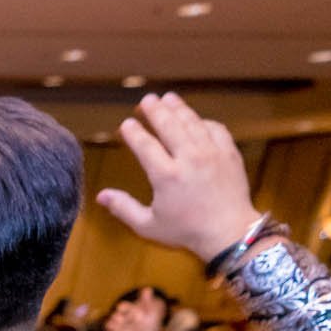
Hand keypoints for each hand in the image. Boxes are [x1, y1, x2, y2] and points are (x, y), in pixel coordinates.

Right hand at [98, 93, 260, 261]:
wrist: (229, 233)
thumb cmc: (186, 232)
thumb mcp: (148, 225)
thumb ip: (124, 208)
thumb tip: (101, 195)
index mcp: (166, 176)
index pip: (145, 145)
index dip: (134, 132)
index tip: (126, 123)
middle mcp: (188, 159)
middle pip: (169, 125)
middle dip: (155, 110)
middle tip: (146, 100)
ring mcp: (211, 153)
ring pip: (192, 122)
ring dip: (178, 108)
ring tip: (168, 98)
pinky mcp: (229, 153)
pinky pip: (215, 128)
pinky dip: (203, 121)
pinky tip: (195, 119)